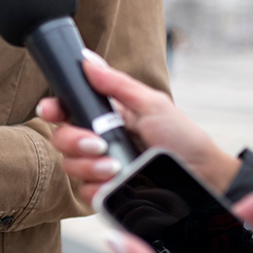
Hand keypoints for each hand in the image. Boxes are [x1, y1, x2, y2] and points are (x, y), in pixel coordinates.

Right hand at [38, 53, 239, 201]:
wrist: (202, 176)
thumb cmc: (182, 137)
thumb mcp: (152, 104)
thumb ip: (117, 84)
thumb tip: (87, 59)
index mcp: (106, 117)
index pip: (68, 111)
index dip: (53, 109)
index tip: (50, 110)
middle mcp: (98, 142)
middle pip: (61, 139)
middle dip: (74, 141)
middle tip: (99, 145)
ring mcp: (100, 168)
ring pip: (70, 166)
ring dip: (89, 166)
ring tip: (115, 167)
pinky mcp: (107, 193)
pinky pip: (84, 192)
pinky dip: (97, 187)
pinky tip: (115, 183)